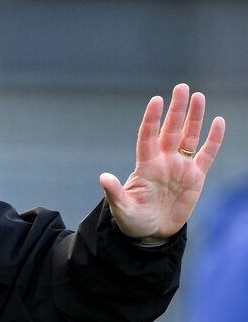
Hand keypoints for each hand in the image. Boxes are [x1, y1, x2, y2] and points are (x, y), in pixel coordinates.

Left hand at [100, 83, 224, 239]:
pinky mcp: (195, 177)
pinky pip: (206, 154)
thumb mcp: (122, 209)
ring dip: (194, 117)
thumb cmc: (133, 220)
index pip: (148, 137)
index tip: (156, 100)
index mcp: (145, 166)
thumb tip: (103, 177)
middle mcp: (163, 161)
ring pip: (189, 137)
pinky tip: (218, 122)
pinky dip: (213, 139)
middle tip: (181, 88)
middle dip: (176, 110)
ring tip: (198, 96)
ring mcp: (180, 167)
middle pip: (171, 130)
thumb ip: (114, 193)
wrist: (151, 233)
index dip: (152, 119)